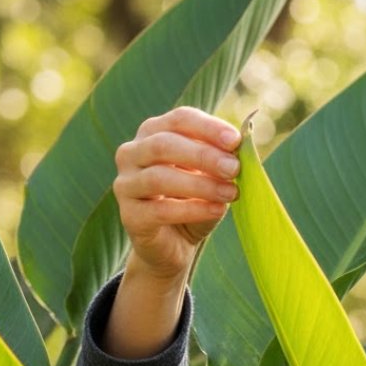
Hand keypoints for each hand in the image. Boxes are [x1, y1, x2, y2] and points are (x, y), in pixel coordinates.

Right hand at [113, 106, 240, 285]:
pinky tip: (217, 210)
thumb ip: (220, 162)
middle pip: (164, 144)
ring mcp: (126, 184)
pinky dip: (192, 209)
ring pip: (159, 177)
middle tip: (234, 168)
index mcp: (153, 133)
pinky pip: (160, 209)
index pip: (179, 119)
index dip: (208, 128)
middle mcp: (132, 153)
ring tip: (230, 193)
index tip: (235, 140)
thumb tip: (239, 150)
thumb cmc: (194, 203)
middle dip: (203, 155)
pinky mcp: (130, 215)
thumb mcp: (210, 178)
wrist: (174, 246)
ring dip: (200, 184)